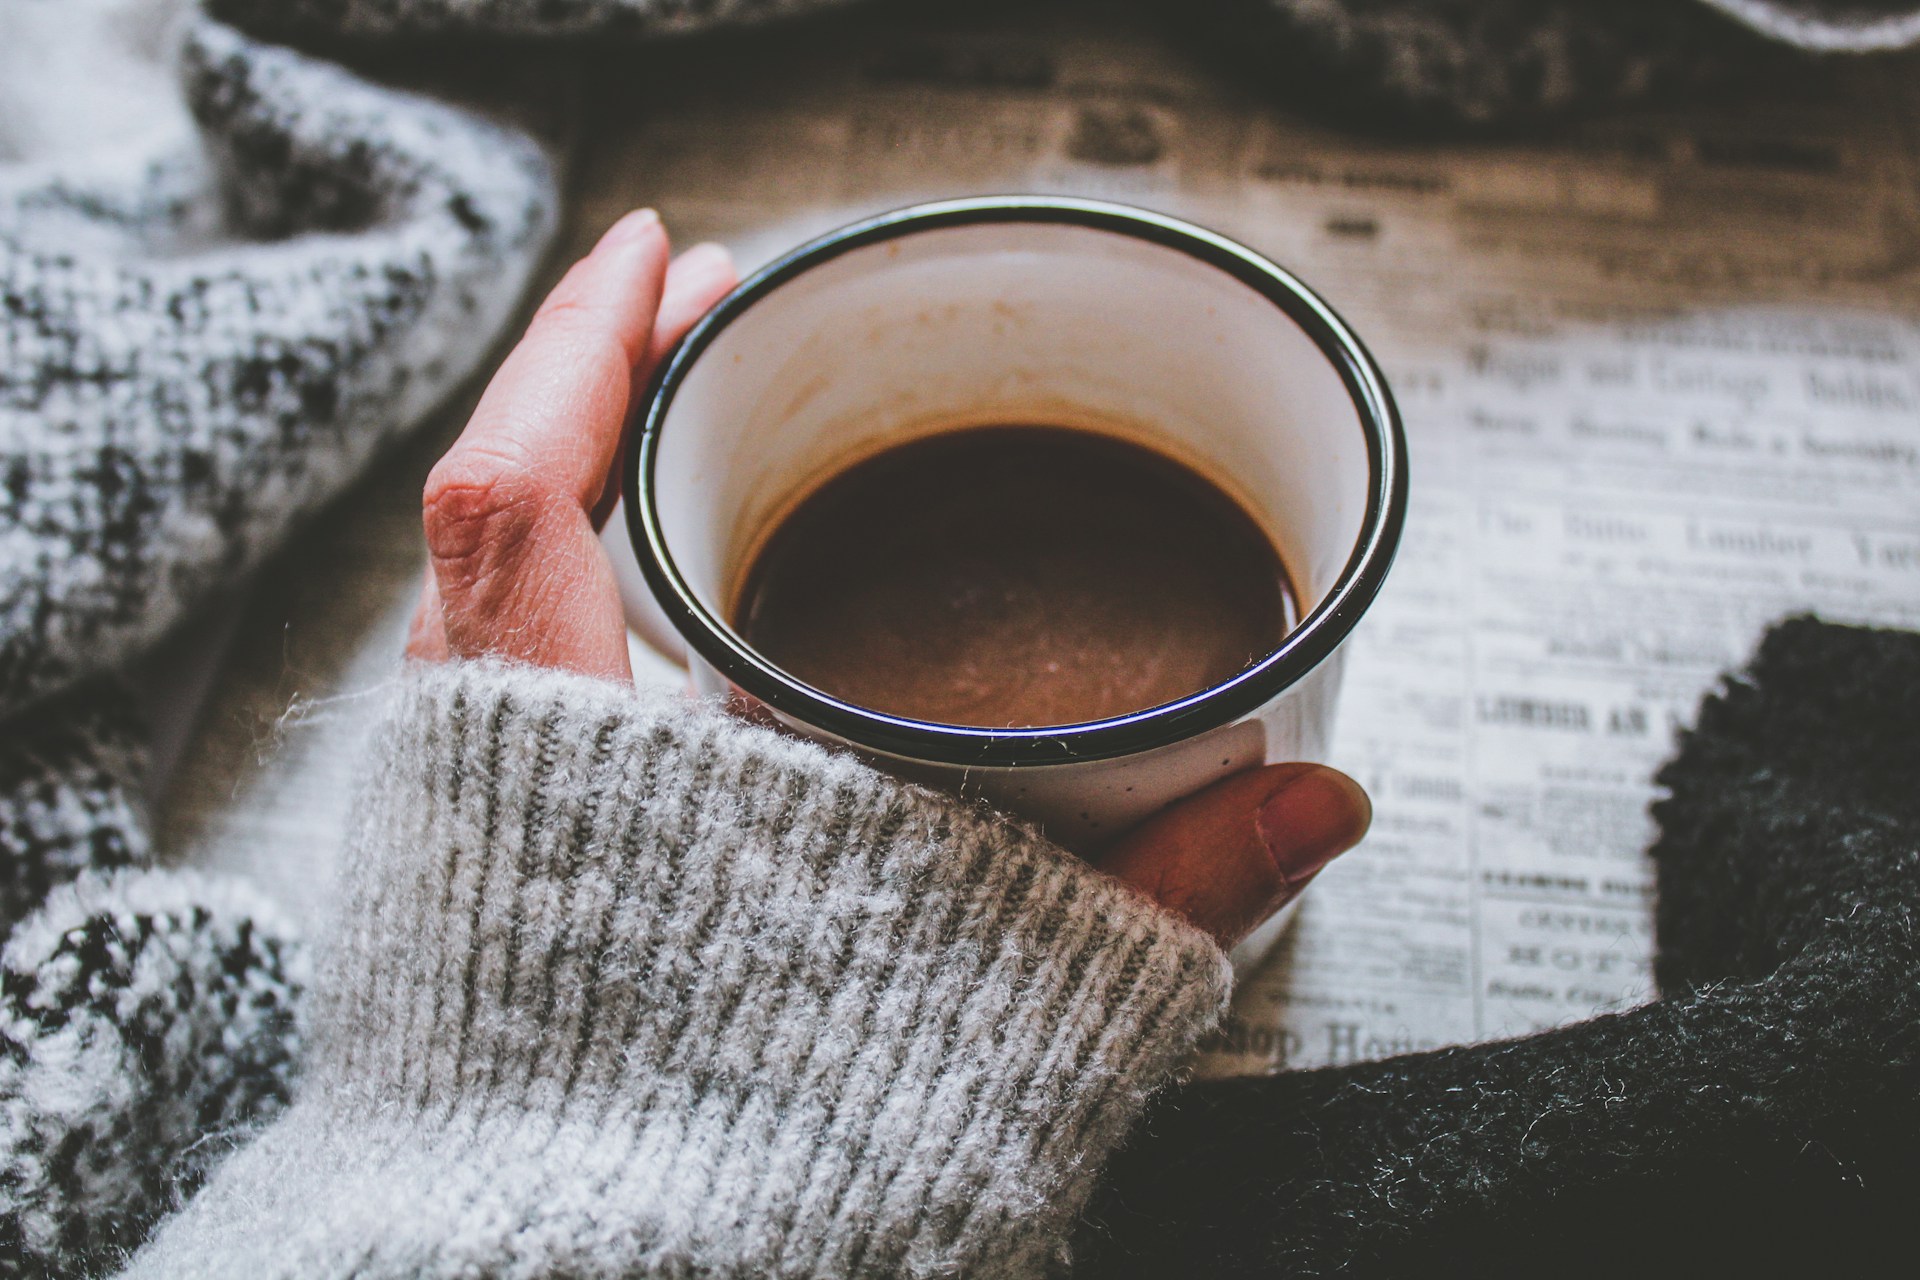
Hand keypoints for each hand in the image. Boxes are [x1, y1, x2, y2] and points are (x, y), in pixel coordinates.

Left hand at [407, 209, 1370, 947]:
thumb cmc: (763, 1172)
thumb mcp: (995, 1009)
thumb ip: (1159, 889)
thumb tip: (1324, 799)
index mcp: (579, 768)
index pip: (524, 491)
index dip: (586, 344)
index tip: (674, 248)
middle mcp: (495, 780)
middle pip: (505, 517)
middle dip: (615, 389)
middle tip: (724, 315)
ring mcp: (472, 834)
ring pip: (500, 601)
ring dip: (598, 486)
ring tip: (708, 431)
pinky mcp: (485, 889)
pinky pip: (507, 687)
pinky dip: (585, 597)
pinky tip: (683, 614)